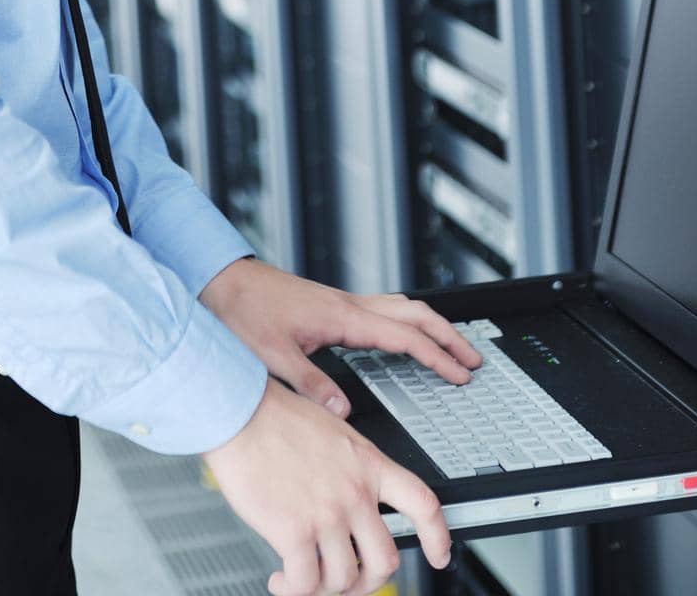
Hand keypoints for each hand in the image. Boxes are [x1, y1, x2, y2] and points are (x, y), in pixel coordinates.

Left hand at [199, 258, 481, 418]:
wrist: (222, 283)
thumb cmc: (243, 313)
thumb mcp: (274, 356)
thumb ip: (310, 385)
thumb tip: (344, 413)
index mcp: (341, 317)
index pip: (403, 336)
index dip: (436, 356)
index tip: (461, 373)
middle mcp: (347, 305)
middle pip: (414, 313)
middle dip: (448, 335)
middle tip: (474, 358)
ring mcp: (342, 303)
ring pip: (401, 307)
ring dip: (430, 325)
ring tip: (452, 347)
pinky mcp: (332, 306)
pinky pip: (383, 310)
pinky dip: (406, 323)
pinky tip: (404, 339)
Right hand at [203, 376, 451, 595]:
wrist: (239, 411)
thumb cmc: (274, 416)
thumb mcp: (332, 430)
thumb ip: (349, 465)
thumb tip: (348, 494)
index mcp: (368, 463)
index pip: (422, 504)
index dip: (437, 536)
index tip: (439, 555)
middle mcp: (355, 492)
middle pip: (384, 559)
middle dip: (367, 581)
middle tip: (347, 581)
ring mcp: (328, 514)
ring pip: (345, 579)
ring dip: (323, 587)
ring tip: (301, 577)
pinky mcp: (295, 532)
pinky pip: (305, 584)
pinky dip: (292, 591)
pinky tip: (280, 579)